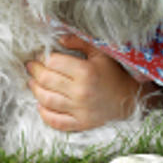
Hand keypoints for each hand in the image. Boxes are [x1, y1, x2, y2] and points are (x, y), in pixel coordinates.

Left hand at [26, 34, 149, 131]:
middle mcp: (81, 91)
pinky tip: (40, 105)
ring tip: (31, 82)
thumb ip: (80, 42)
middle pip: (47, 80)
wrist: (131, 99)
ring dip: (35, 90)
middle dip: (35, 71)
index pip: (53, 63)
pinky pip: (56, 121)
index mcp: (85, 72)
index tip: (40, 56)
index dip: (43, 58)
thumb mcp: (100, 53)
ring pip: (47, 100)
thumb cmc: (114, 73)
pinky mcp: (81, 123)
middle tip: (31, 67)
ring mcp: (80, 110)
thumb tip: (59, 39)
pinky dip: (45, 114)